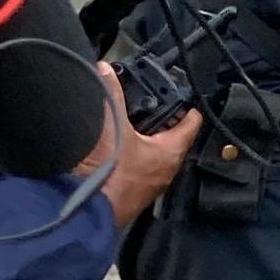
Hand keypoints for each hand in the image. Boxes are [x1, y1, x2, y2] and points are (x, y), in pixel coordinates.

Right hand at [92, 63, 203, 226]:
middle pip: (173, 137)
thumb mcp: (112, 127)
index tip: (185, 96)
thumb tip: (106, 69)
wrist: (87, 210)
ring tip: (133, 118)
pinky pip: (140, 165)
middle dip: (164, 119)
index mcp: (170, 152)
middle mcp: (166, 169)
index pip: (191, 124)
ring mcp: (150, 182)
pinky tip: (117, 145)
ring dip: (147, 137)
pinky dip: (133, 152)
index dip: (189, 107)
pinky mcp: (133, 190)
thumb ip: (112, 95)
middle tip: (154, 101)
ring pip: (156, 153)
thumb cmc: (108, 173)